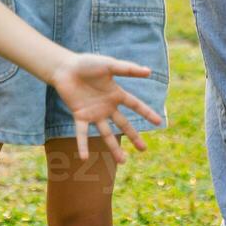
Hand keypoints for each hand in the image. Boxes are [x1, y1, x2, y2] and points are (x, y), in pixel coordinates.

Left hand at [49, 53, 163, 160]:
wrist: (65, 67)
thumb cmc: (87, 63)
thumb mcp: (110, 65)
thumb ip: (128, 69)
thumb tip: (148, 71)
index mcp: (116, 94)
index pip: (136, 105)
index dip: (147, 113)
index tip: (159, 122)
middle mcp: (107, 106)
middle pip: (123, 124)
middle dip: (134, 136)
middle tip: (143, 149)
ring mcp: (94, 113)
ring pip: (106, 133)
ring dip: (113, 148)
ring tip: (122, 162)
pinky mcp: (79, 116)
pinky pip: (82, 133)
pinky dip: (82, 145)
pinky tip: (84, 158)